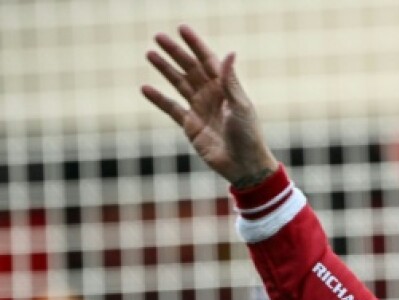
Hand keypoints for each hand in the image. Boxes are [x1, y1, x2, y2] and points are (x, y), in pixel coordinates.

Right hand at [141, 25, 278, 186]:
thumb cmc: (248, 135)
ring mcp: (200, 109)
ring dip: (165, 69)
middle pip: (190, 68)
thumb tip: (230, 52)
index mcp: (226, 88)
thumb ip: (230, 81)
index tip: (181, 29)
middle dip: (175, 53)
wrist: (244, 166)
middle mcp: (212, 95)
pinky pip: (171, 108)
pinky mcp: (191, 126)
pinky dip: (159, 99)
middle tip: (158, 37)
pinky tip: (145, 88)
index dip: (195, 44)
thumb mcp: (240, 106)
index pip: (208, 60)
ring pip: (179, 84)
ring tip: (150, 54)